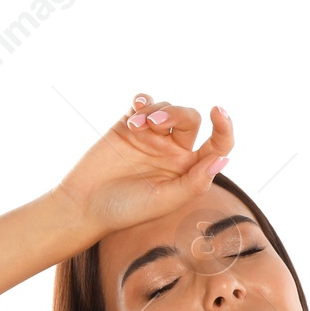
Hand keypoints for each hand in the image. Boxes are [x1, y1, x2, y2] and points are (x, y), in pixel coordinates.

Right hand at [56, 92, 233, 238]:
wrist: (86, 205)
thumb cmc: (128, 209)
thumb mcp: (165, 200)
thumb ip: (195, 182)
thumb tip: (223, 159)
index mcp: (189, 170)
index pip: (217, 145)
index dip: (224, 127)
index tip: (218, 111)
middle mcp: (174, 151)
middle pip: (190, 119)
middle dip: (176, 114)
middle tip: (155, 123)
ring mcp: (152, 137)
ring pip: (166, 108)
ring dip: (154, 111)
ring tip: (135, 125)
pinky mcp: (129, 126)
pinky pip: (144, 103)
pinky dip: (143, 100)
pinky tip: (136, 107)